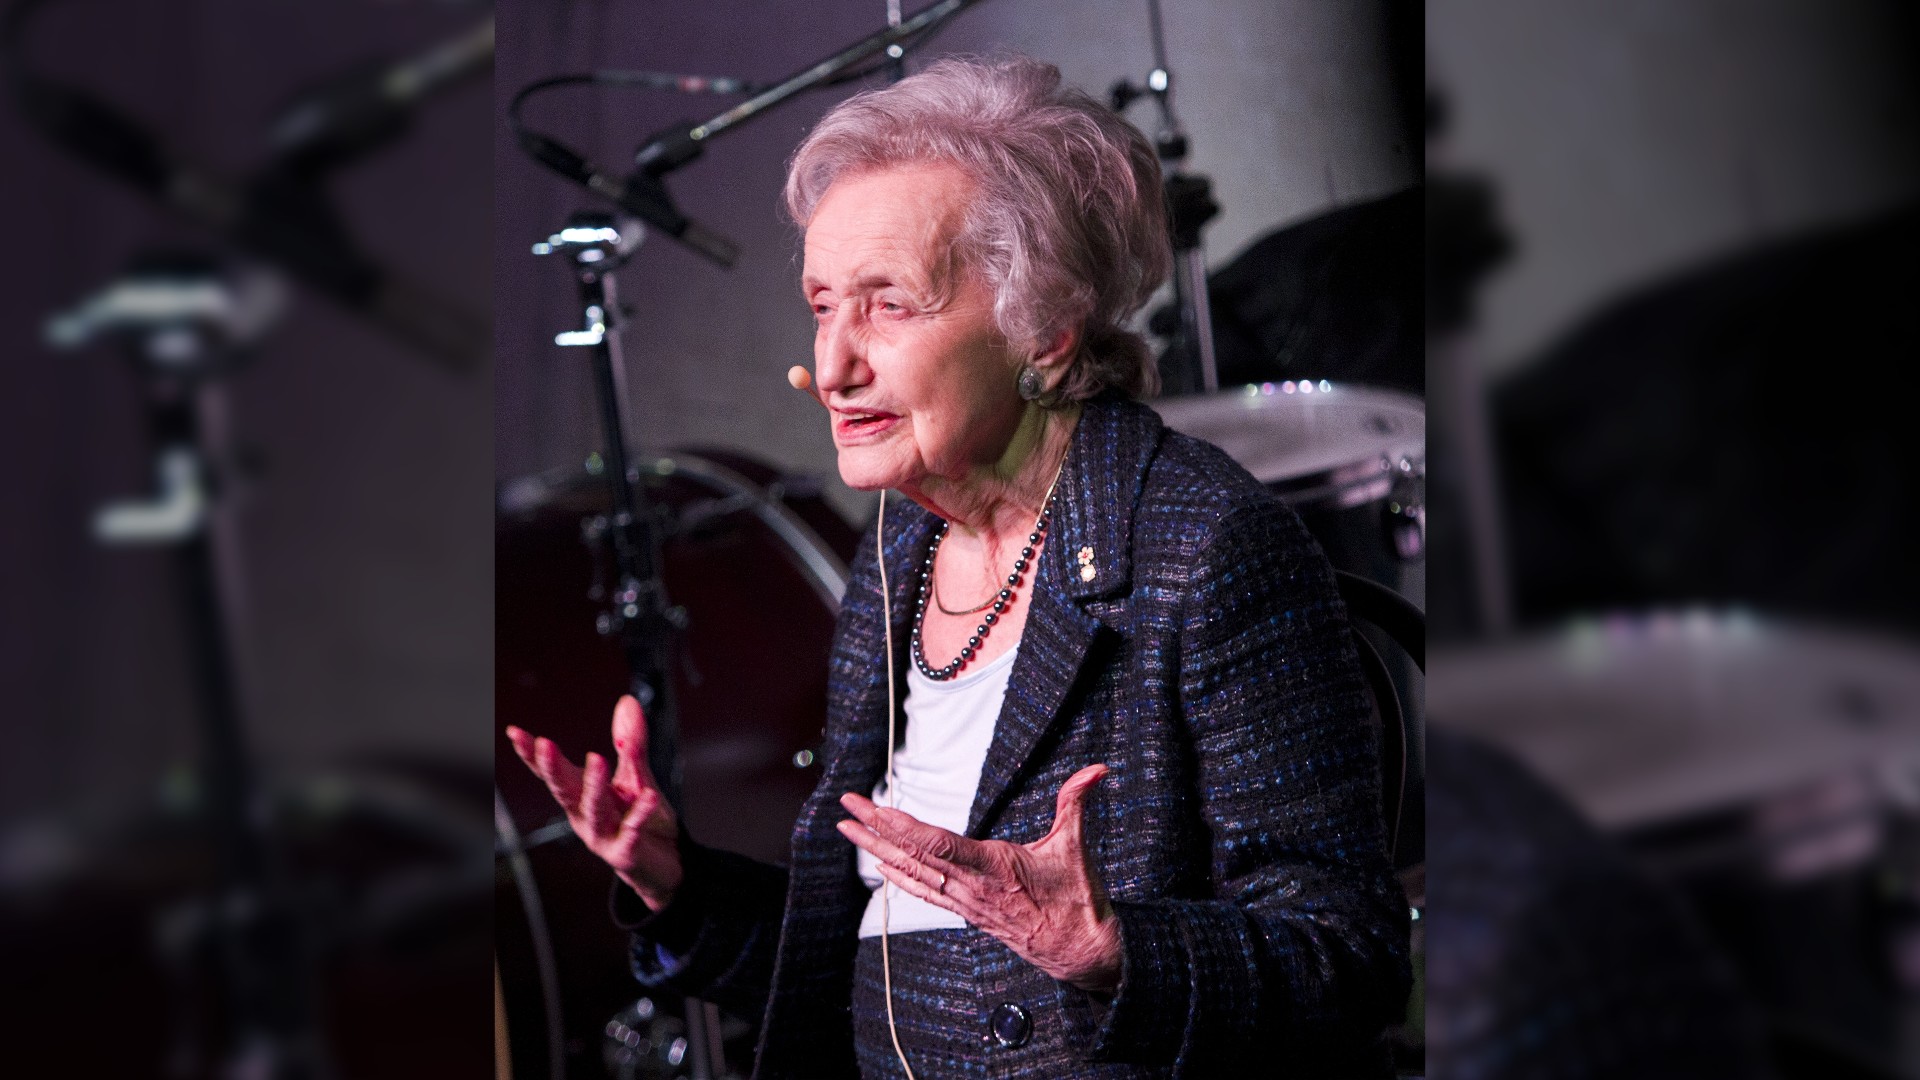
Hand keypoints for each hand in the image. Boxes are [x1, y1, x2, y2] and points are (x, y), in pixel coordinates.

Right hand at [505, 695, 682, 911]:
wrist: (667, 862)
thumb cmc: (642, 819)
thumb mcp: (637, 776)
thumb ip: (630, 742)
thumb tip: (627, 701)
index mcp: (581, 796)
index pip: (554, 772)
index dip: (533, 755)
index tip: (515, 733)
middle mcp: (584, 816)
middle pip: (564, 790)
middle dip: (553, 768)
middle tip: (545, 744)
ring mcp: (602, 836)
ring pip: (593, 810)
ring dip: (594, 785)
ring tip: (598, 759)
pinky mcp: (625, 853)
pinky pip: (631, 831)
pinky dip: (640, 814)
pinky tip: (650, 797)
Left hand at [837, 764, 1120, 992]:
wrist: (1080, 953)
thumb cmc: (1077, 901)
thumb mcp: (1075, 847)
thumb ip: (1077, 801)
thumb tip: (1096, 769)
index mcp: (994, 868)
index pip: (939, 845)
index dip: (904, 828)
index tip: (876, 810)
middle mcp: (971, 887)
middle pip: (913, 856)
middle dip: (876, 829)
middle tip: (846, 807)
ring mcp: (965, 902)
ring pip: (911, 874)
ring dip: (877, 850)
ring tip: (849, 829)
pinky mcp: (966, 911)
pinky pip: (924, 893)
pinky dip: (898, 877)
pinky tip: (879, 866)